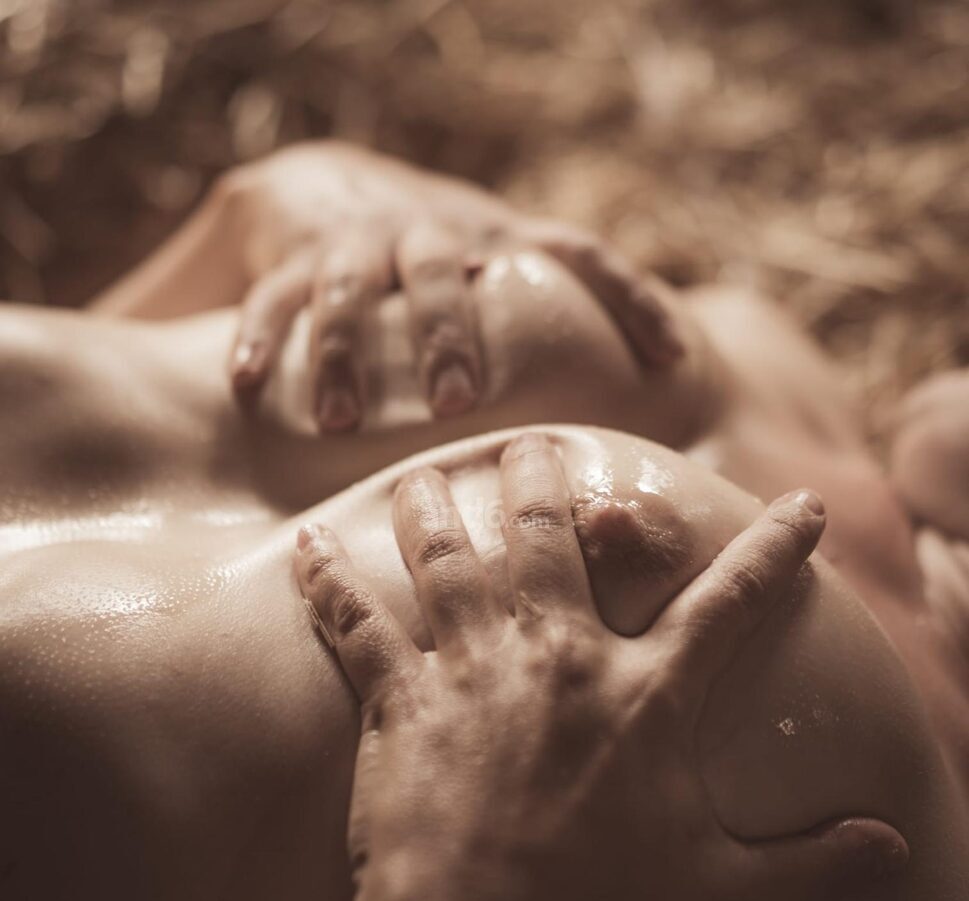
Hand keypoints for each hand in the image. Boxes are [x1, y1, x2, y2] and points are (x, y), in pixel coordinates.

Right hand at [224, 142, 688, 429]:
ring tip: (342, 419)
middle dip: (445, 335)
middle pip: (440, 271)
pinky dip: (260, 338)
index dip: (630, 298)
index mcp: (496, 240)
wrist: (328, 182)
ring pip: (348, 289)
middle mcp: (432, 232)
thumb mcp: (498, 267)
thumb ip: (551, 315)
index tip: (673, 358)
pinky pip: (273, 295)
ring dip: (343, 353)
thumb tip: (653, 384)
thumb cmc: (439, 253)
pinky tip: (250, 385)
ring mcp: (360, 241)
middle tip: (454, 401)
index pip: (577, 253)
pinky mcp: (296, 254)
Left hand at [296, 433, 907, 900]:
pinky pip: (353, 620)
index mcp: (643, 694)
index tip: (802, 505)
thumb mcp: (716, 889)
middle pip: (555, 533)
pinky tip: (308, 547)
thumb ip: (809, 863)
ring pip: (449, 551)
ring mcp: (472, 665)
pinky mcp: (399, 696)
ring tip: (427, 474)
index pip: (730, 603)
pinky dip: (325, 581)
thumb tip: (893, 853)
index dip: (775, 550)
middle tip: (536, 442)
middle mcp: (558, 655)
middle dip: (547, 476)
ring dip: (437, 504)